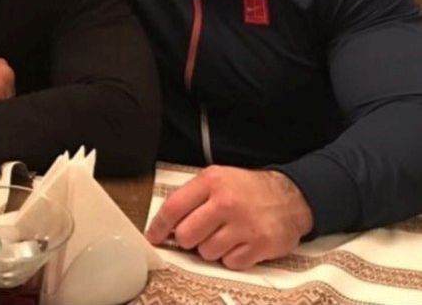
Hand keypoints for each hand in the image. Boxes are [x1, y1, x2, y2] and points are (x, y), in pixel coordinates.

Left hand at [146, 166, 312, 269]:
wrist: (288, 196)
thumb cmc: (246, 189)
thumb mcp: (217, 179)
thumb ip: (192, 197)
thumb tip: (165, 223)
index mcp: (211, 181)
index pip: (174, 207)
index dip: (159, 226)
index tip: (154, 237)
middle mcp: (226, 202)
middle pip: (187, 236)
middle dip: (188, 239)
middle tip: (199, 233)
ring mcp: (243, 225)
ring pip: (207, 253)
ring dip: (211, 249)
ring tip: (224, 234)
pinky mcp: (260, 245)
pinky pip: (230, 263)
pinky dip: (231, 257)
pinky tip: (240, 242)